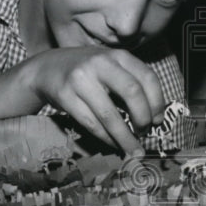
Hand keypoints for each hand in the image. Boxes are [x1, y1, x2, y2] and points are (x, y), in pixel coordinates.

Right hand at [24, 47, 165, 154]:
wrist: (47, 68)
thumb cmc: (88, 71)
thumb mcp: (111, 66)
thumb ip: (130, 82)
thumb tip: (153, 116)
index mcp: (118, 55)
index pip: (147, 77)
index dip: (157, 102)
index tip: (158, 121)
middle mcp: (101, 63)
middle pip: (132, 92)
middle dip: (143, 118)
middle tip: (145, 132)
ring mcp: (81, 79)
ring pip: (110, 115)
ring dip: (125, 137)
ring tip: (134, 150)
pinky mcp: (65, 96)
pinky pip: (91, 123)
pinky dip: (106, 138)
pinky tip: (114, 144)